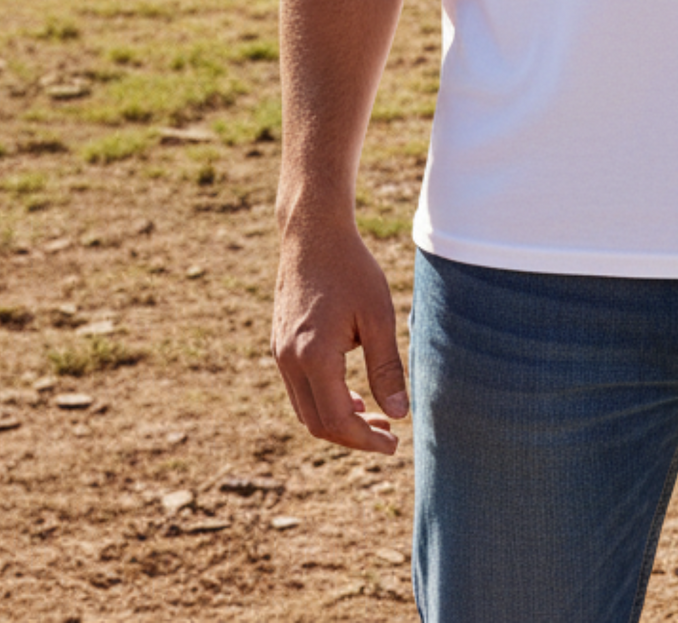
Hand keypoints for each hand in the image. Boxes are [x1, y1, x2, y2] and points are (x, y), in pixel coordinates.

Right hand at [272, 220, 406, 452]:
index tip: (392, 444)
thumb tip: (398, 415)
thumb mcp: (377, 316)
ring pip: (305, 409)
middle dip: (352, 437)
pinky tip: (352, 396)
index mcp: (313, 356)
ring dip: (338, 421)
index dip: (365, 440)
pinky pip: (299, 389)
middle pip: (317, 423)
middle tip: (388, 435)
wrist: (312, 234)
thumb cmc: (351, 269)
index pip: (337, 421)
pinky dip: (324, 401)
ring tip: (373, 418)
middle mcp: (289, 361)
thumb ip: (386, 368)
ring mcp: (280, 354)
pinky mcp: (279, 345)